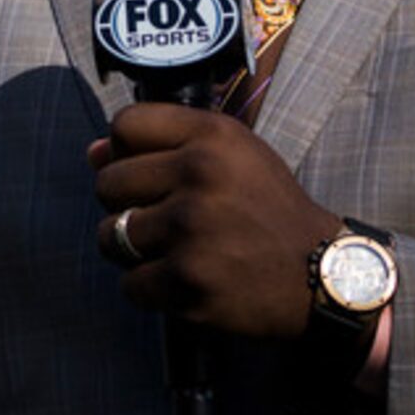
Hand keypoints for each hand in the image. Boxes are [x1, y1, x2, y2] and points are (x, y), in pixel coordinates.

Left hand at [88, 104, 343, 338]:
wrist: (320, 277)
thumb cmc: (270, 211)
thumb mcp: (234, 156)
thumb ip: (167, 144)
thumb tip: (93, 153)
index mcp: (212, 136)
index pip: (124, 125)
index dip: (124, 151)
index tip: (148, 173)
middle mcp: (200, 175)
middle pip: (108, 182)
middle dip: (126, 205)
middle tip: (162, 220)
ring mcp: (192, 230)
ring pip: (111, 236)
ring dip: (132, 250)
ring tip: (170, 251)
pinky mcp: (188, 281)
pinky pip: (130, 284)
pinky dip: (149, 289)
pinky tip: (182, 281)